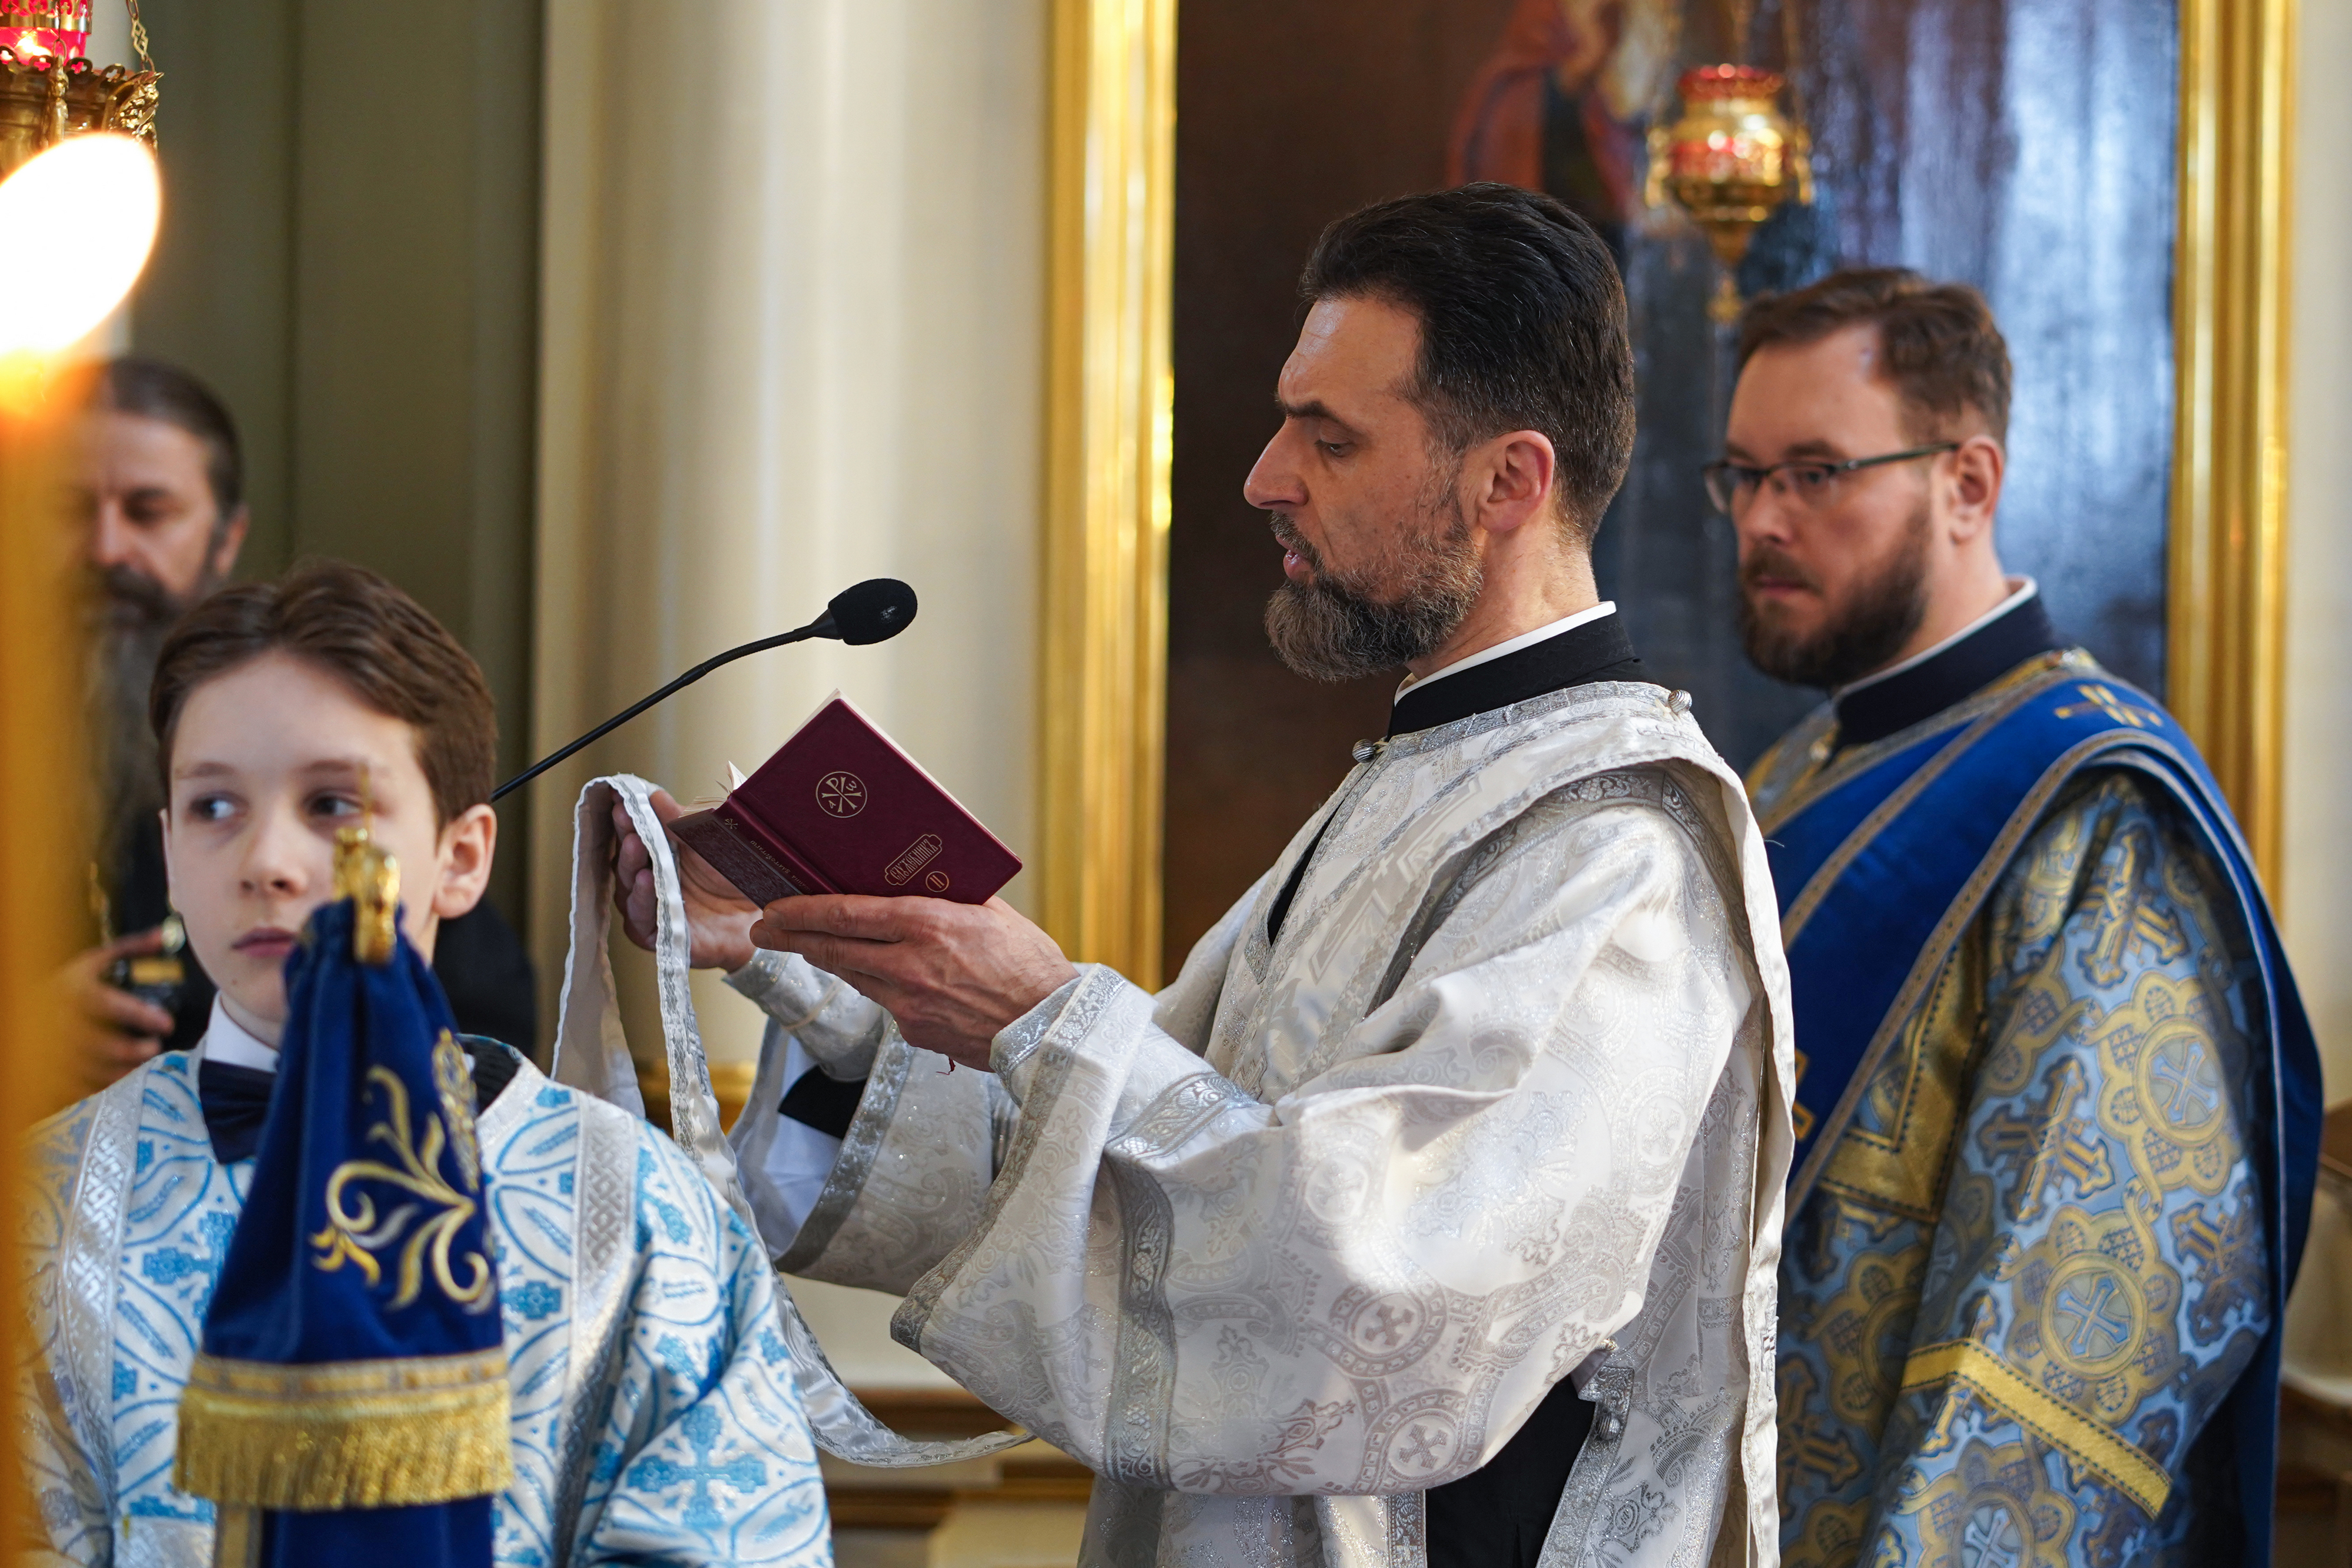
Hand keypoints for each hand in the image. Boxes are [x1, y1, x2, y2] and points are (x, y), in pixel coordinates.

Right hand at [56, 930, 175, 1094]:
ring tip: (142, 1068)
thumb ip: (130, 948)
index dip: (140, 1015)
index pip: (108, 1004)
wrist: (20, 1007)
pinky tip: (118, 1082)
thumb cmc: (68, 985)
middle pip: (99, 1043)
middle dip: (132, 1050)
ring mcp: (50, 1048)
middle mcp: (59, 1020)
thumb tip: (166, 935)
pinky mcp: (47, 1070)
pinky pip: (74, 1086)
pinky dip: (99, 1087)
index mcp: (73, 990)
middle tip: (155, 1048)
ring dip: (121, 1072)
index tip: (167, 1024)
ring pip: (89, 1069)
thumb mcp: (94, 960)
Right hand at [610, 789, 760, 971]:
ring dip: (630, 866)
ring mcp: (652, 910)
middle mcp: (649, 883)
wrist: (765, 915)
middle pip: (625, 861)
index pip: (633, 835)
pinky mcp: (659, 937)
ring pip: (627, 890)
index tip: (620, 799)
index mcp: (659, 857)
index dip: (625, 818)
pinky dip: (643, 900)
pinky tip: (647, 881)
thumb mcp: (711, 843)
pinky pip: (642, 920)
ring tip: (637, 847)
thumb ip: (682, 823)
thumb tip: (655, 797)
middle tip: (626, 819)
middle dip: (625, 838)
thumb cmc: (736, 878)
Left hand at [750, 895, 1078, 1068]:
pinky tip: (880, 977)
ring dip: (828, 959)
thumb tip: (915, 878)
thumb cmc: (1030, 965)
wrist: (1051, 1028)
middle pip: (833, 948)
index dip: (803, 910)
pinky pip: (884, 1002)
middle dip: (792, 937)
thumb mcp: (991, 913)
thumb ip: (948, 896)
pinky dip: (878, 986)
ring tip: (810, 946)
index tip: (775, 906)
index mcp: (927, 925)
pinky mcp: (914, 1031)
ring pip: (853, 975)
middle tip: (766, 929)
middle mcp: (909, 964)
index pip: (846, 913)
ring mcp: (908, 1003)